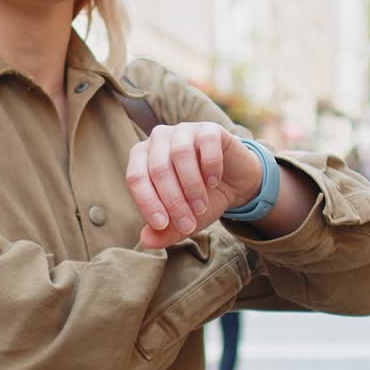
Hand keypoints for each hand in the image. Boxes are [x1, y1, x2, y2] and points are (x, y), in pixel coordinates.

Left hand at [126, 123, 263, 248]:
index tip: (163, 225)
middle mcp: (158, 138)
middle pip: (158, 169)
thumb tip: (146, 240)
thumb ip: (164, 232)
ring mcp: (183, 130)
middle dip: (173, 201)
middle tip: (188, 224)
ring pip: (180, 155)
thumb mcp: (184, 221)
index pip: (136, 178)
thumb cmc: (201, 199)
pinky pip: (206, 144)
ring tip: (201, 207)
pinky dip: (210, 167)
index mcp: (142, 157)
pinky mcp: (209, 128)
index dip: (148, 203)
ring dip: (192, 187)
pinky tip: (214, 182)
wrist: (234, 183)